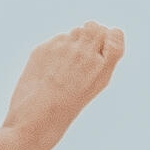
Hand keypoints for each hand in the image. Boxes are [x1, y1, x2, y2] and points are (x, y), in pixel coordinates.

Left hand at [0, 23, 122, 149]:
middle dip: (90, 36)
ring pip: (75, 31)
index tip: (102, 47)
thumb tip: (101, 37)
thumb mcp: (93, 88)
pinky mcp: (44, 48)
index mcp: (101, 67)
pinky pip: (56, 40)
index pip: (115, 35)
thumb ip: (100, 62)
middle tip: (81, 55)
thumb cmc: (64, 109)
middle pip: (94, 28)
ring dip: (73, 42)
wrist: (34, 121)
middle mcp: (85, 54)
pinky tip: (49, 69)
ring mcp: (64, 49)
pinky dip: (55, 50)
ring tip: (64, 66)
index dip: (108, 38)